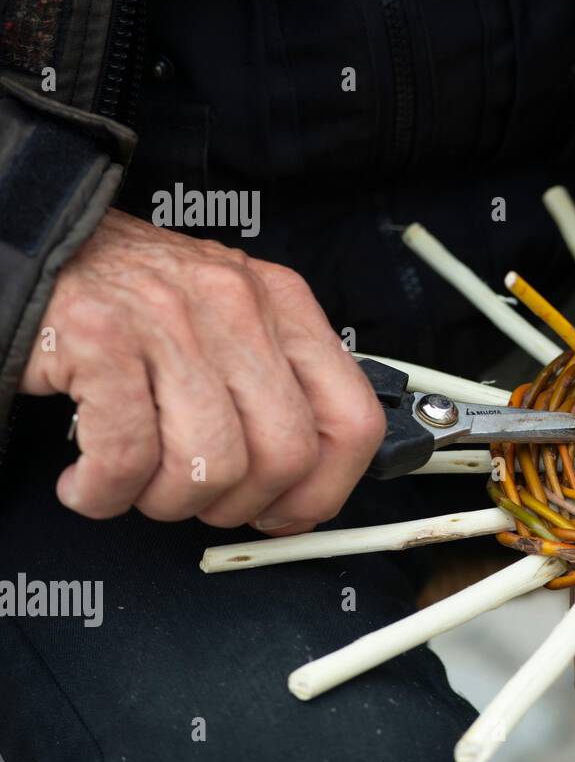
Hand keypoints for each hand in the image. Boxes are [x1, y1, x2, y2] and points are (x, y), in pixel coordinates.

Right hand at [20, 209, 385, 534]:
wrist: (35, 248)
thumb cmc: (131, 300)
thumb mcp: (227, 323)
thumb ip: (273, 390)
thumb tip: (303, 491)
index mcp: (283, 305)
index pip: (351, 417)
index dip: (325, 489)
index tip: (288, 513)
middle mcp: (237, 306)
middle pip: (286, 453)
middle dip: (239, 504)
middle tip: (197, 499)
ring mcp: (170, 319)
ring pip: (211, 464)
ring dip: (165, 502)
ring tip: (134, 484)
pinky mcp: (100, 338)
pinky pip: (127, 457)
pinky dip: (103, 493)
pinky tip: (88, 481)